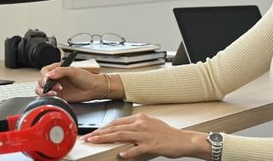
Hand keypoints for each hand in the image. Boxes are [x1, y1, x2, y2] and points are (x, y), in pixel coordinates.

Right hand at [35, 62, 103, 102]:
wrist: (93, 88)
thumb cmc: (86, 78)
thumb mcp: (73, 71)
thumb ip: (60, 71)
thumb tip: (48, 75)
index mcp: (57, 69)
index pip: (44, 71)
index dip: (44, 76)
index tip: (47, 80)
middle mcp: (55, 78)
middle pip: (41, 81)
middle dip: (45, 85)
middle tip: (55, 87)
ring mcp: (55, 87)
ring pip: (41, 90)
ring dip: (44, 92)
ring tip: (54, 93)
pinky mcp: (58, 96)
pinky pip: (47, 97)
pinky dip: (47, 98)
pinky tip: (54, 96)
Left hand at [82, 113, 210, 158]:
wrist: (184, 140)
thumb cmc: (168, 134)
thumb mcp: (150, 125)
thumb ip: (136, 126)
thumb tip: (122, 130)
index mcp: (140, 118)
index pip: (116, 122)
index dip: (103, 127)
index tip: (93, 132)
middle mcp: (141, 124)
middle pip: (115, 128)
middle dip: (99, 133)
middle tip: (88, 138)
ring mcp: (146, 134)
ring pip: (121, 135)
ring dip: (106, 139)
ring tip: (95, 142)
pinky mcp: (152, 145)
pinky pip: (137, 149)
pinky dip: (128, 152)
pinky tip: (121, 154)